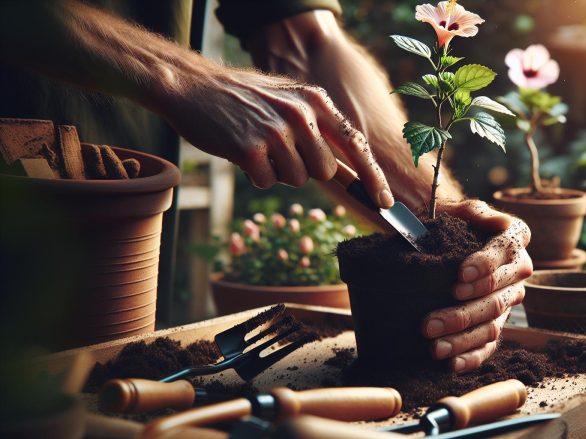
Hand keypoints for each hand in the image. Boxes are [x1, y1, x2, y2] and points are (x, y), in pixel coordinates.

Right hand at [154, 67, 393, 207]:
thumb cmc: (245, 100)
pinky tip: (242, 151)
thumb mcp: (289, 102)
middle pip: (325, 171)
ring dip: (278, 172)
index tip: (385, 202)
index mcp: (316, 100)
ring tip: (258, 146)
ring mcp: (276, 130)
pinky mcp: (251, 148)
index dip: (372, 176)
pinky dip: (256, 175)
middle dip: (305, 169)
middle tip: (278, 149)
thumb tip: (353, 173)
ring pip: (297, 180)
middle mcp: (301, 113)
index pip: (355, 143)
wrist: (193, 86)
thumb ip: (320, 131)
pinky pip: (268, 182)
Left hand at [422, 200, 531, 372]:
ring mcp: (509, 300)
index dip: (483, 267)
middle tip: (428, 323)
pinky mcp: (497, 322)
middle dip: (461, 313)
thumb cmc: (452, 222)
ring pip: (491, 326)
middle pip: (494, 298)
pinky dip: (471, 358)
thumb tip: (499, 222)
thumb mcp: (461, 209)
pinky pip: (489, 345)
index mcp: (514, 240)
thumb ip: (477, 212)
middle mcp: (518, 272)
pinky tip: (451, 364)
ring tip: (434, 347)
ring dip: (462, 339)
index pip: (503, 255)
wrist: (445, 237)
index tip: (458, 277)